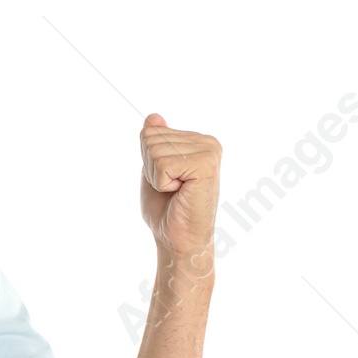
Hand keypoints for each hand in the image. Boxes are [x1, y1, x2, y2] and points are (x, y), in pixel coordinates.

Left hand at [139, 113, 220, 262]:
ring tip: (176, 192)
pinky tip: (180, 193)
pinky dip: (163, 183)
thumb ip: (154, 143)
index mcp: (197, 140)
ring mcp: (209, 151)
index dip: (148, 161)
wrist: (178, 240)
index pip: (150, 132)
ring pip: (155, 150)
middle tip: (171, 189)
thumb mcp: (153, 170)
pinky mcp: (206, 165)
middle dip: (151, 168)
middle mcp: (208, 142)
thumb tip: (153, 117)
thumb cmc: (167, 210)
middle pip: (151, 138)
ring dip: (157, 177)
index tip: (167, 180)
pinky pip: (163, 164)